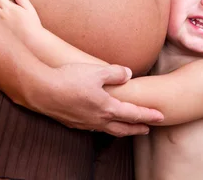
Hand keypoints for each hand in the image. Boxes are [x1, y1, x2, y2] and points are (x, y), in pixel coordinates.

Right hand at [30, 62, 164, 136]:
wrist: (41, 90)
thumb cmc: (69, 79)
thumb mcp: (96, 71)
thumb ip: (115, 73)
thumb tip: (128, 74)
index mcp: (107, 108)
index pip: (133, 114)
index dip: (148, 114)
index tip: (160, 117)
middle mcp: (98, 119)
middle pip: (123, 128)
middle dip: (137, 129)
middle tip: (148, 129)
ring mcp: (84, 123)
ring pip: (107, 130)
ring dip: (120, 130)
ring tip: (125, 127)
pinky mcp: (72, 122)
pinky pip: (92, 127)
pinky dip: (102, 126)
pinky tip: (99, 121)